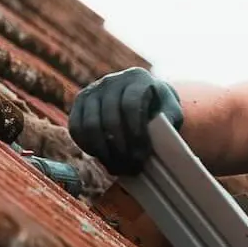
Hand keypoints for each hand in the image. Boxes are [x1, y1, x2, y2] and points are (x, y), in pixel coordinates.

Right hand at [67, 69, 183, 173]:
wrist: (140, 97)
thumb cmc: (159, 108)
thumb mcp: (171, 111)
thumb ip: (171, 119)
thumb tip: (162, 134)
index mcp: (137, 78)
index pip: (131, 104)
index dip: (135, 131)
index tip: (143, 154)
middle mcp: (111, 81)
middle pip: (110, 117)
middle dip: (121, 148)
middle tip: (132, 168)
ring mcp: (92, 90)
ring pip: (90, 125)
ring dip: (104, 151)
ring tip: (118, 168)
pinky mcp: (79, 103)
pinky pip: (76, 128)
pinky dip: (88, 147)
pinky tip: (103, 158)